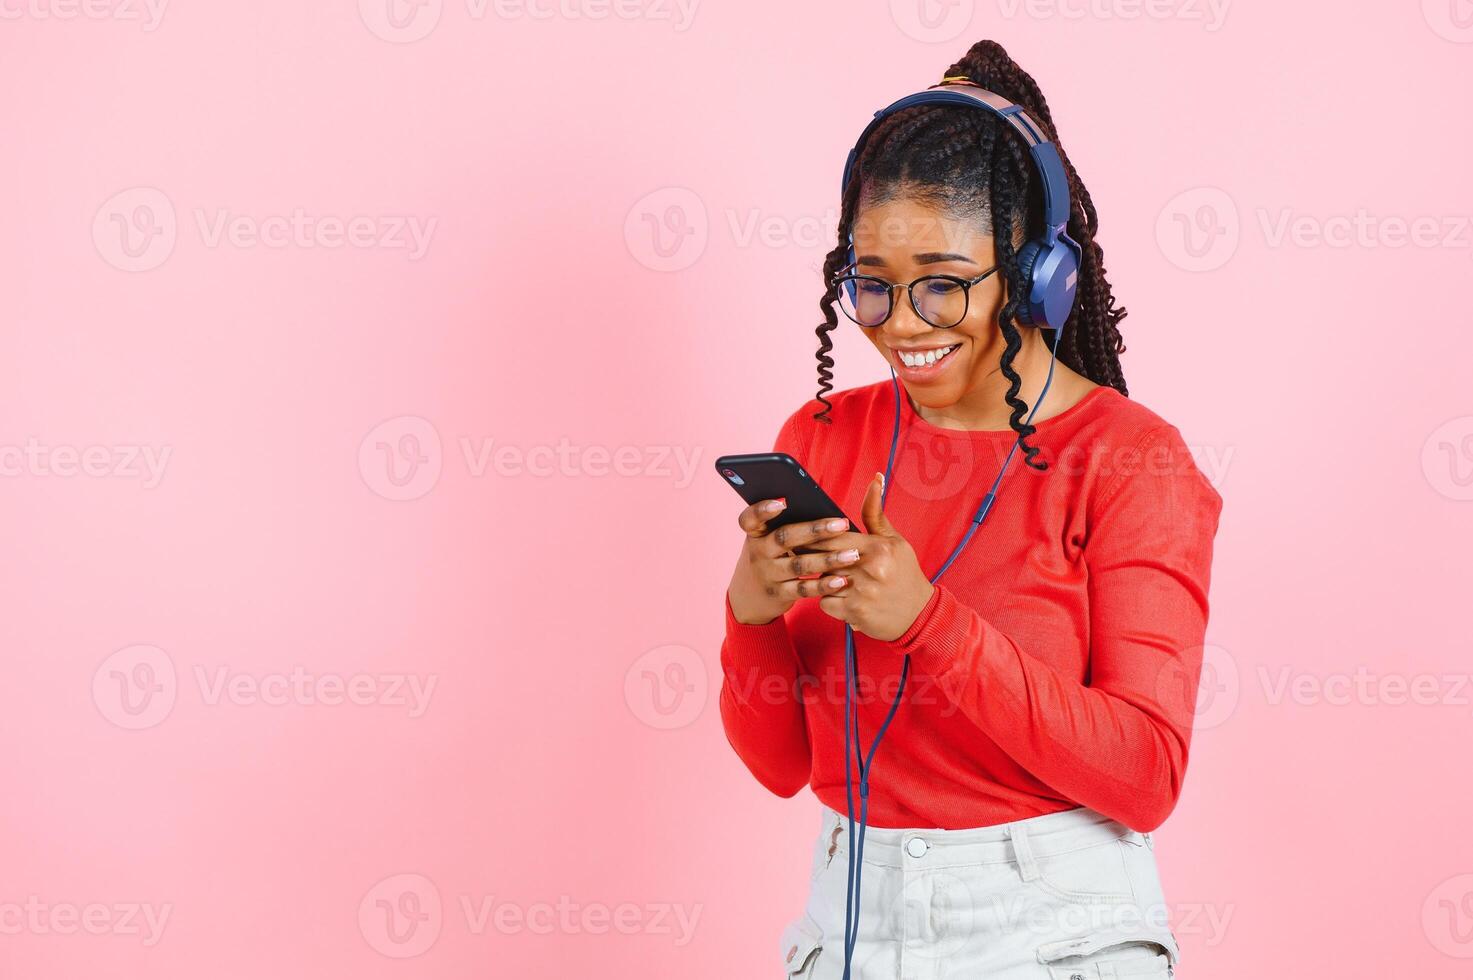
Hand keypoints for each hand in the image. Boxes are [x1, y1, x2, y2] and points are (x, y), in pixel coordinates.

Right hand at [726, 498, 862, 625]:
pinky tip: (842, 580)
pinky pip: (803, 589)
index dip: (763, 510)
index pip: (750, 519)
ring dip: (827, 560)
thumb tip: (824, 509)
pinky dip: (823, 585)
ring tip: (852, 555)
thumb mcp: (767, 540)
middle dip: (814, 530)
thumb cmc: (770, 557)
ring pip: (798, 565)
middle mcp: (759, 552)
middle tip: (841, 524)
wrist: (750, 597)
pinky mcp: (778, 594)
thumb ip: (787, 525)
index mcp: (755, 533)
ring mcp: (768, 574)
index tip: (782, 502)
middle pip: (784, 538)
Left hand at [806, 472, 933, 641]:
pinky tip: (840, 597)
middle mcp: (868, 571)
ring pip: (821, 582)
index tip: (804, 534)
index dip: (815, 535)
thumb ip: (875, 513)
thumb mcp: (895, 541)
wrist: (919, 615)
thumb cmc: (904, 573)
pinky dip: (828, 600)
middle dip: (811, 556)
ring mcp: (860, 594)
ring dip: (820, 580)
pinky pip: (824, 603)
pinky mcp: (854, 614)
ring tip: (827, 577)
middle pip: (823, 558)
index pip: (833, 536)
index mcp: (878, 549)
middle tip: (801, 552)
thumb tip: (875, 479)